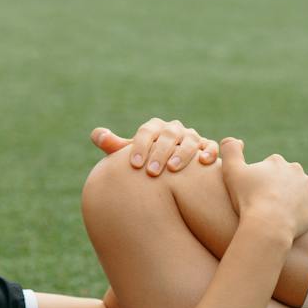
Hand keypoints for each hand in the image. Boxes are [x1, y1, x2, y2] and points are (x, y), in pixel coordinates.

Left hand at [91, 118, 221, 177]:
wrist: (172, 178)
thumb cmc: (147, 167)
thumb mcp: (131, 158)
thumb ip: (114, 147)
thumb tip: (97, 134)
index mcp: (154, 129)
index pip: (147, 131)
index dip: (140, 146)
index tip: (135, 165)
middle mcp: (174, 130)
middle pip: (168, 135)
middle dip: (160, 152)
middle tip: (151, 172)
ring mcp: (192, 138)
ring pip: (190, 139)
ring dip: (183, 152)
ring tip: (173, 169)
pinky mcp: (207, 148)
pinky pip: (210, 146)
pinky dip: (209, 151)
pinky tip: (204, 162)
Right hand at [219, 138, 307, 238]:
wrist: (269, 225)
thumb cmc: (248, 199)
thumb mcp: (231, 171)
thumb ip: (230, 150)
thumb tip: (234, 139)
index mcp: (276, 161)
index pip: (270, 168)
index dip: (263, 180)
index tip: (257, 193)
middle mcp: (295, 168)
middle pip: (288, 176)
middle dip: (281, 186)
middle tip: (270, 203)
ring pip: (303, 186)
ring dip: (297, 194)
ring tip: (285, 210)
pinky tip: (303, 210)